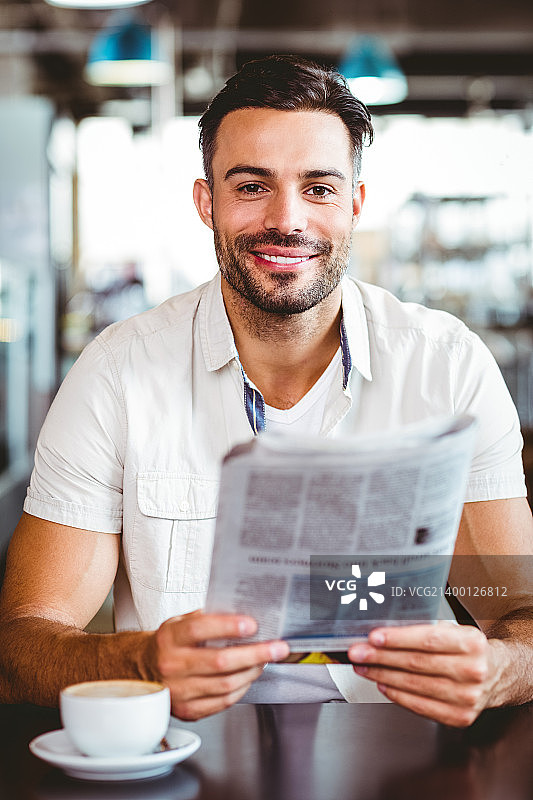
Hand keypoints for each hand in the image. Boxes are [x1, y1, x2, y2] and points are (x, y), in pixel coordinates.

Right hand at [148, 610, 289, 719]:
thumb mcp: (179, 622)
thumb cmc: (168, 643)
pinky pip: (222, 702)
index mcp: (170, 638)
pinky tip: (249, 677)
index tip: (253, 624)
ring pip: (225, 684)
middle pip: (219, 661)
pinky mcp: (187, 710)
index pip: (199, 629)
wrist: (143, 670)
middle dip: (255, 653)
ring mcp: (178, 691)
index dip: (228, 626)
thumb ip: (207, 618)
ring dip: (252, 672)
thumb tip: (244, 614)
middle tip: (277, 647)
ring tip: (265, 661)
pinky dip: (241, 689)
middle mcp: (171, 665)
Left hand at [348, 622, 503, 726]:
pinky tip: (383, 684)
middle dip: (381, 658)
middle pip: (416, 663)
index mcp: (471, 643)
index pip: (427, 640)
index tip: (373, 638)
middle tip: (358, 653)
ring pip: (414, 685)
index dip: (398, 639)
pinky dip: (397, 695)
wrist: (497, 674)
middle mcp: (472, 671)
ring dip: (382, 676)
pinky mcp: (459, 717)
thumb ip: (425, 630)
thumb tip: (383, 633)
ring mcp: (467, 697)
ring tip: (364, 667)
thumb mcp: (454, 630)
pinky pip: (420, 706)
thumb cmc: (467, 649)